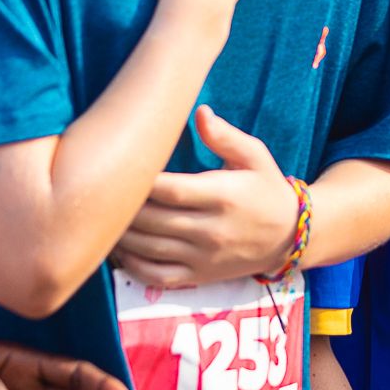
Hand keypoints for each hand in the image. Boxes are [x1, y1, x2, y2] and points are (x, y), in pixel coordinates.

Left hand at [113, 106, 296, 288]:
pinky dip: (131, 265)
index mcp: (222, 196)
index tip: (119, 166)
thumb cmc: (267, 189)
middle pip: (152, 219)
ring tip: (101, 216)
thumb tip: (199, 112)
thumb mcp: (255, 156)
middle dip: (123, 206)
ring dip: (120, 235)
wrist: (289, 237)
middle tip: (100, 189)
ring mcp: (203, 257)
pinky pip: (156, 275)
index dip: (140, 181)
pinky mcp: (198, 277)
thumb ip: (225, 136)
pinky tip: (119, 248)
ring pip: (148, 249)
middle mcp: (210, 230)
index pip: (170, 190)